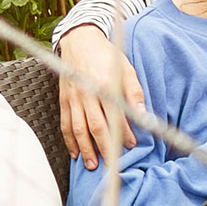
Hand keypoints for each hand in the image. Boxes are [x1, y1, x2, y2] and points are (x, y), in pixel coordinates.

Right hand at [59, 25, 144, 169]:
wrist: (79, 40)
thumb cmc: (106, 55)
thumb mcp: (125, 68)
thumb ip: (134, 92)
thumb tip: (142, 115)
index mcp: (104, 85)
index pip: (115, 116)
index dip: (123, 133)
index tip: (131, 145)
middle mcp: (87, 94)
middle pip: (96, 127)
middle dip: (104, 148)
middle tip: (112, 164)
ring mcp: (73, 98)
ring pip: (79, 129)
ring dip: (86, 149)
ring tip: (92, 165)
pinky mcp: (64, 100)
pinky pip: (66, 124)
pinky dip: (69, 140)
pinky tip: (75, 153)